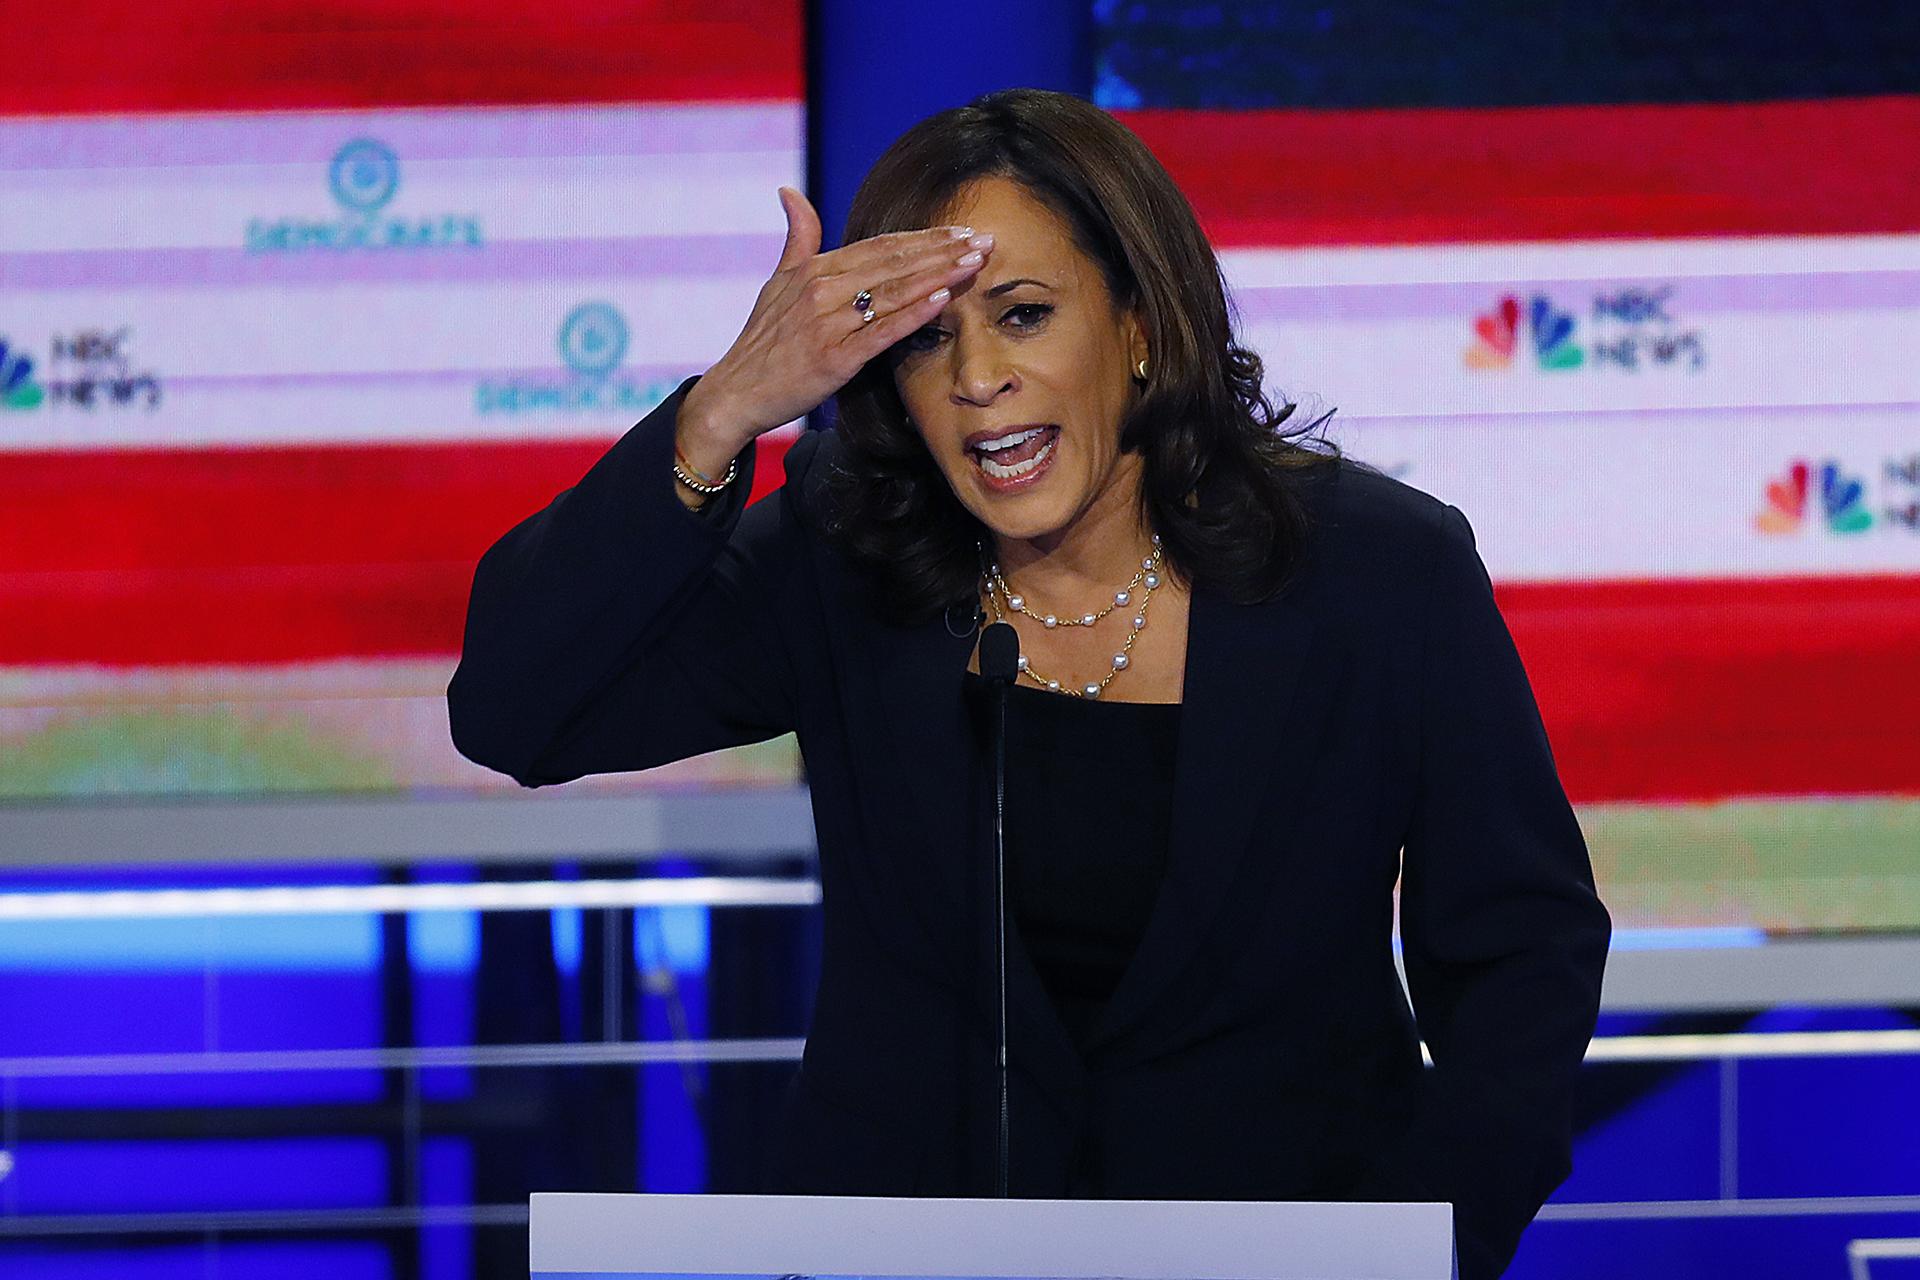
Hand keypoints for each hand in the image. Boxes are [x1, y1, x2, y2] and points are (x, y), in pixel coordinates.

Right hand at [677, 186, 993, 470]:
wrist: (735, 393)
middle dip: (943, 251)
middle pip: (894, 263)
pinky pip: (882, 331)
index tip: (960, 231)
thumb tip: (789, 192)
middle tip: (985, 241)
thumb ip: (796, 238)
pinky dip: (913, 313)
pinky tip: (943, 298)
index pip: (880, 246)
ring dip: (939, 275)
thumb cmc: (761, 341)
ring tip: (975, 263)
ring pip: (894, 292)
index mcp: (815, 269)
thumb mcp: (777, 282)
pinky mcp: (834, 358)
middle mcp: (822, 289)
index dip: (923, 237)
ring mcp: (828, 323)